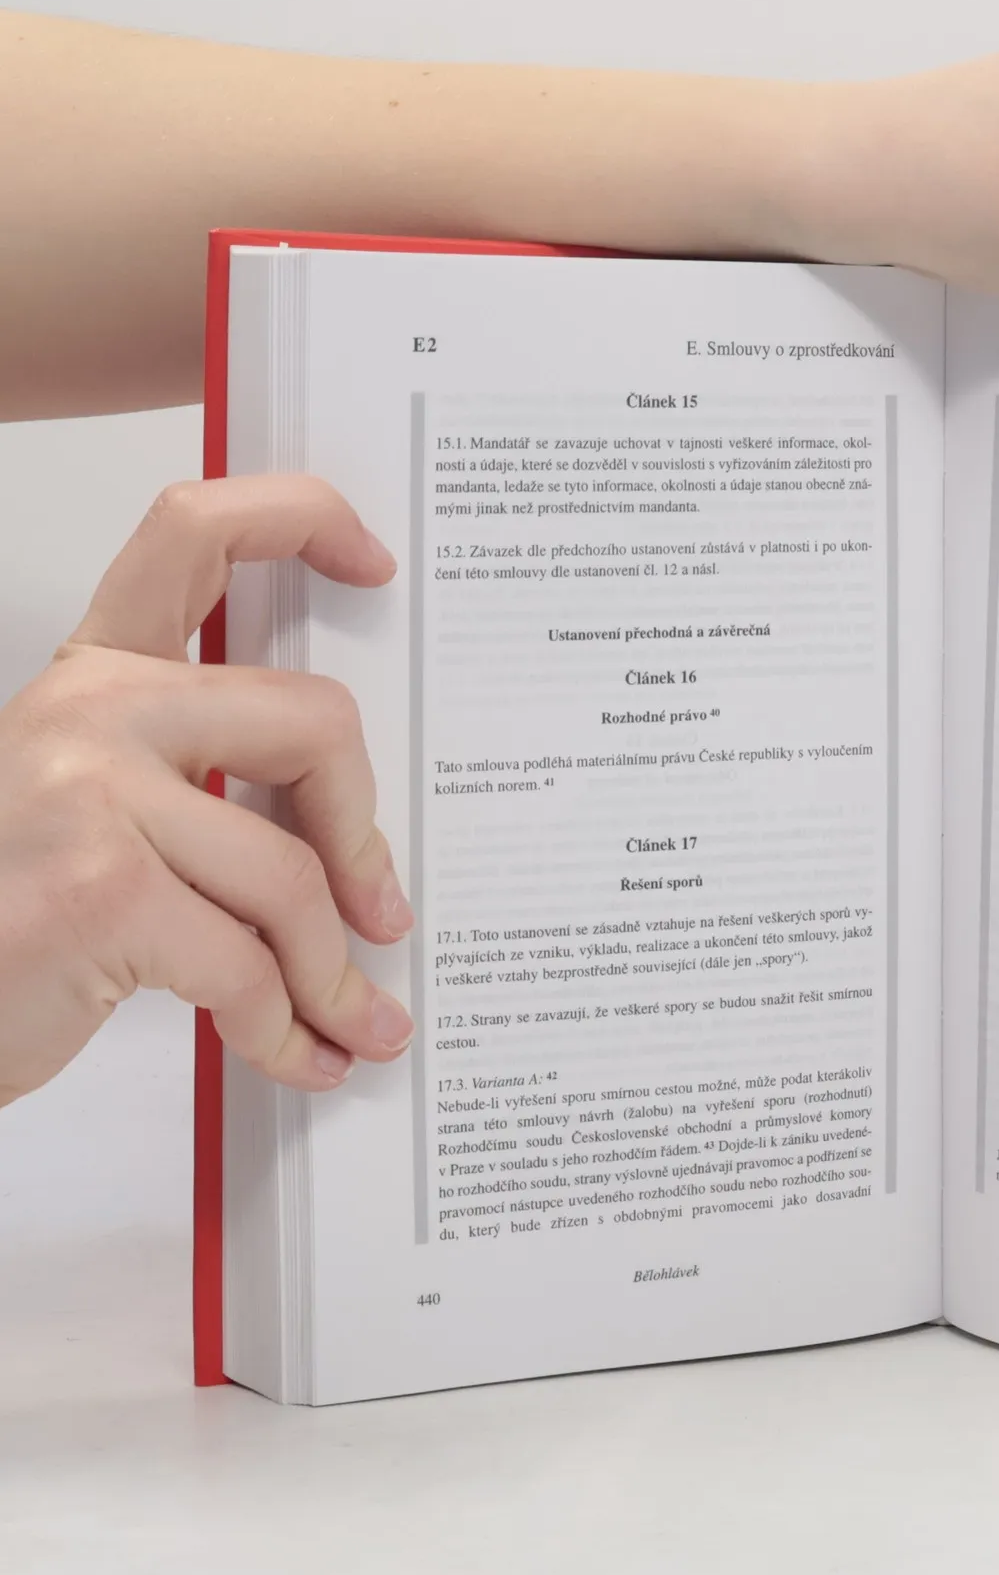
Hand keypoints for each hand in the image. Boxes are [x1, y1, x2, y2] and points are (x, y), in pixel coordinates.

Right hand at [0, 477, 412, 1106]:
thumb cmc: (2, 923)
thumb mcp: (90, 822)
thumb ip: (200, 792)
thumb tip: (354, 846)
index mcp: (92, 679)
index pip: (195, 537)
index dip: (297, 517)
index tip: (372, 562)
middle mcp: (88, 710)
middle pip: (312, 725)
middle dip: (366, 837)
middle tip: (385, 914)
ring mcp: (88, 791)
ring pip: (291, 876)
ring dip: (333, 974)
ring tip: (358, 1022)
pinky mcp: (100, 888)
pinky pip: (249, 966)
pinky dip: (288, 1028)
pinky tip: (304, 1056)